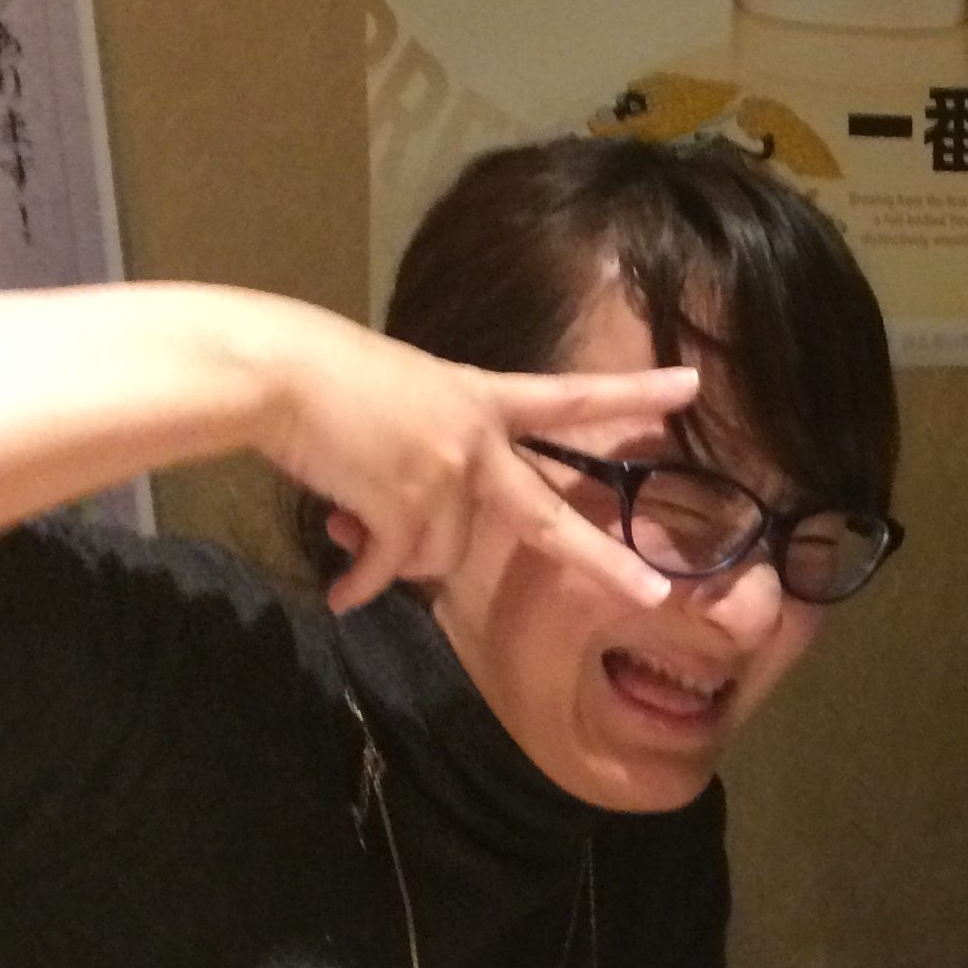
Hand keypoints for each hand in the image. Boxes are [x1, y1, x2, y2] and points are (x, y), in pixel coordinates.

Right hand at [260, 310, 699, 615]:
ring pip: (438, 555)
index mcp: (479, 397)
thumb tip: (405, 542)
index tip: (690, 387)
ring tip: (353, 510)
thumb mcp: (399, 398)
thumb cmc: (322, 375)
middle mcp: (476, 441)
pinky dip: (363, 586)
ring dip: (396, 549)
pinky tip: (343, 595)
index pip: (568, 397)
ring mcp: (445, 477)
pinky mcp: (404, 509)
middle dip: (605, 561)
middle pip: (547, 516)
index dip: (629, 394)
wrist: (277, 372)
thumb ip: (427, 459)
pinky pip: (393, 572)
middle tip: (655, 592)